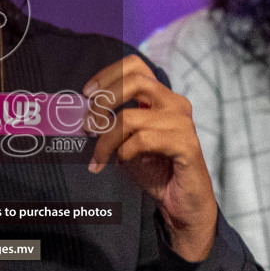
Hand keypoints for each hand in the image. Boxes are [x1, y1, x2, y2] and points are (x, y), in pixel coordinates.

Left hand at [83, 55, 218, 261]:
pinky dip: (124, 151)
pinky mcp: (186, 145)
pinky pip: (143, 140)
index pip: (135, 66)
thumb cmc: (155, 170)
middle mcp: (175, 103)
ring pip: (130, 118)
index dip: (107, 75)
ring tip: (99, 157)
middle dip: (103, 102)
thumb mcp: (127, 142)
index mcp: (161, 97)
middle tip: (87, 126)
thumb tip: (83, 115)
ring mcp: (182, 123)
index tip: (87, 94)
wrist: (182, 204)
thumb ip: (112, 124)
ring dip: (107, 139)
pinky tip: (121, 162)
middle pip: (133, 82)